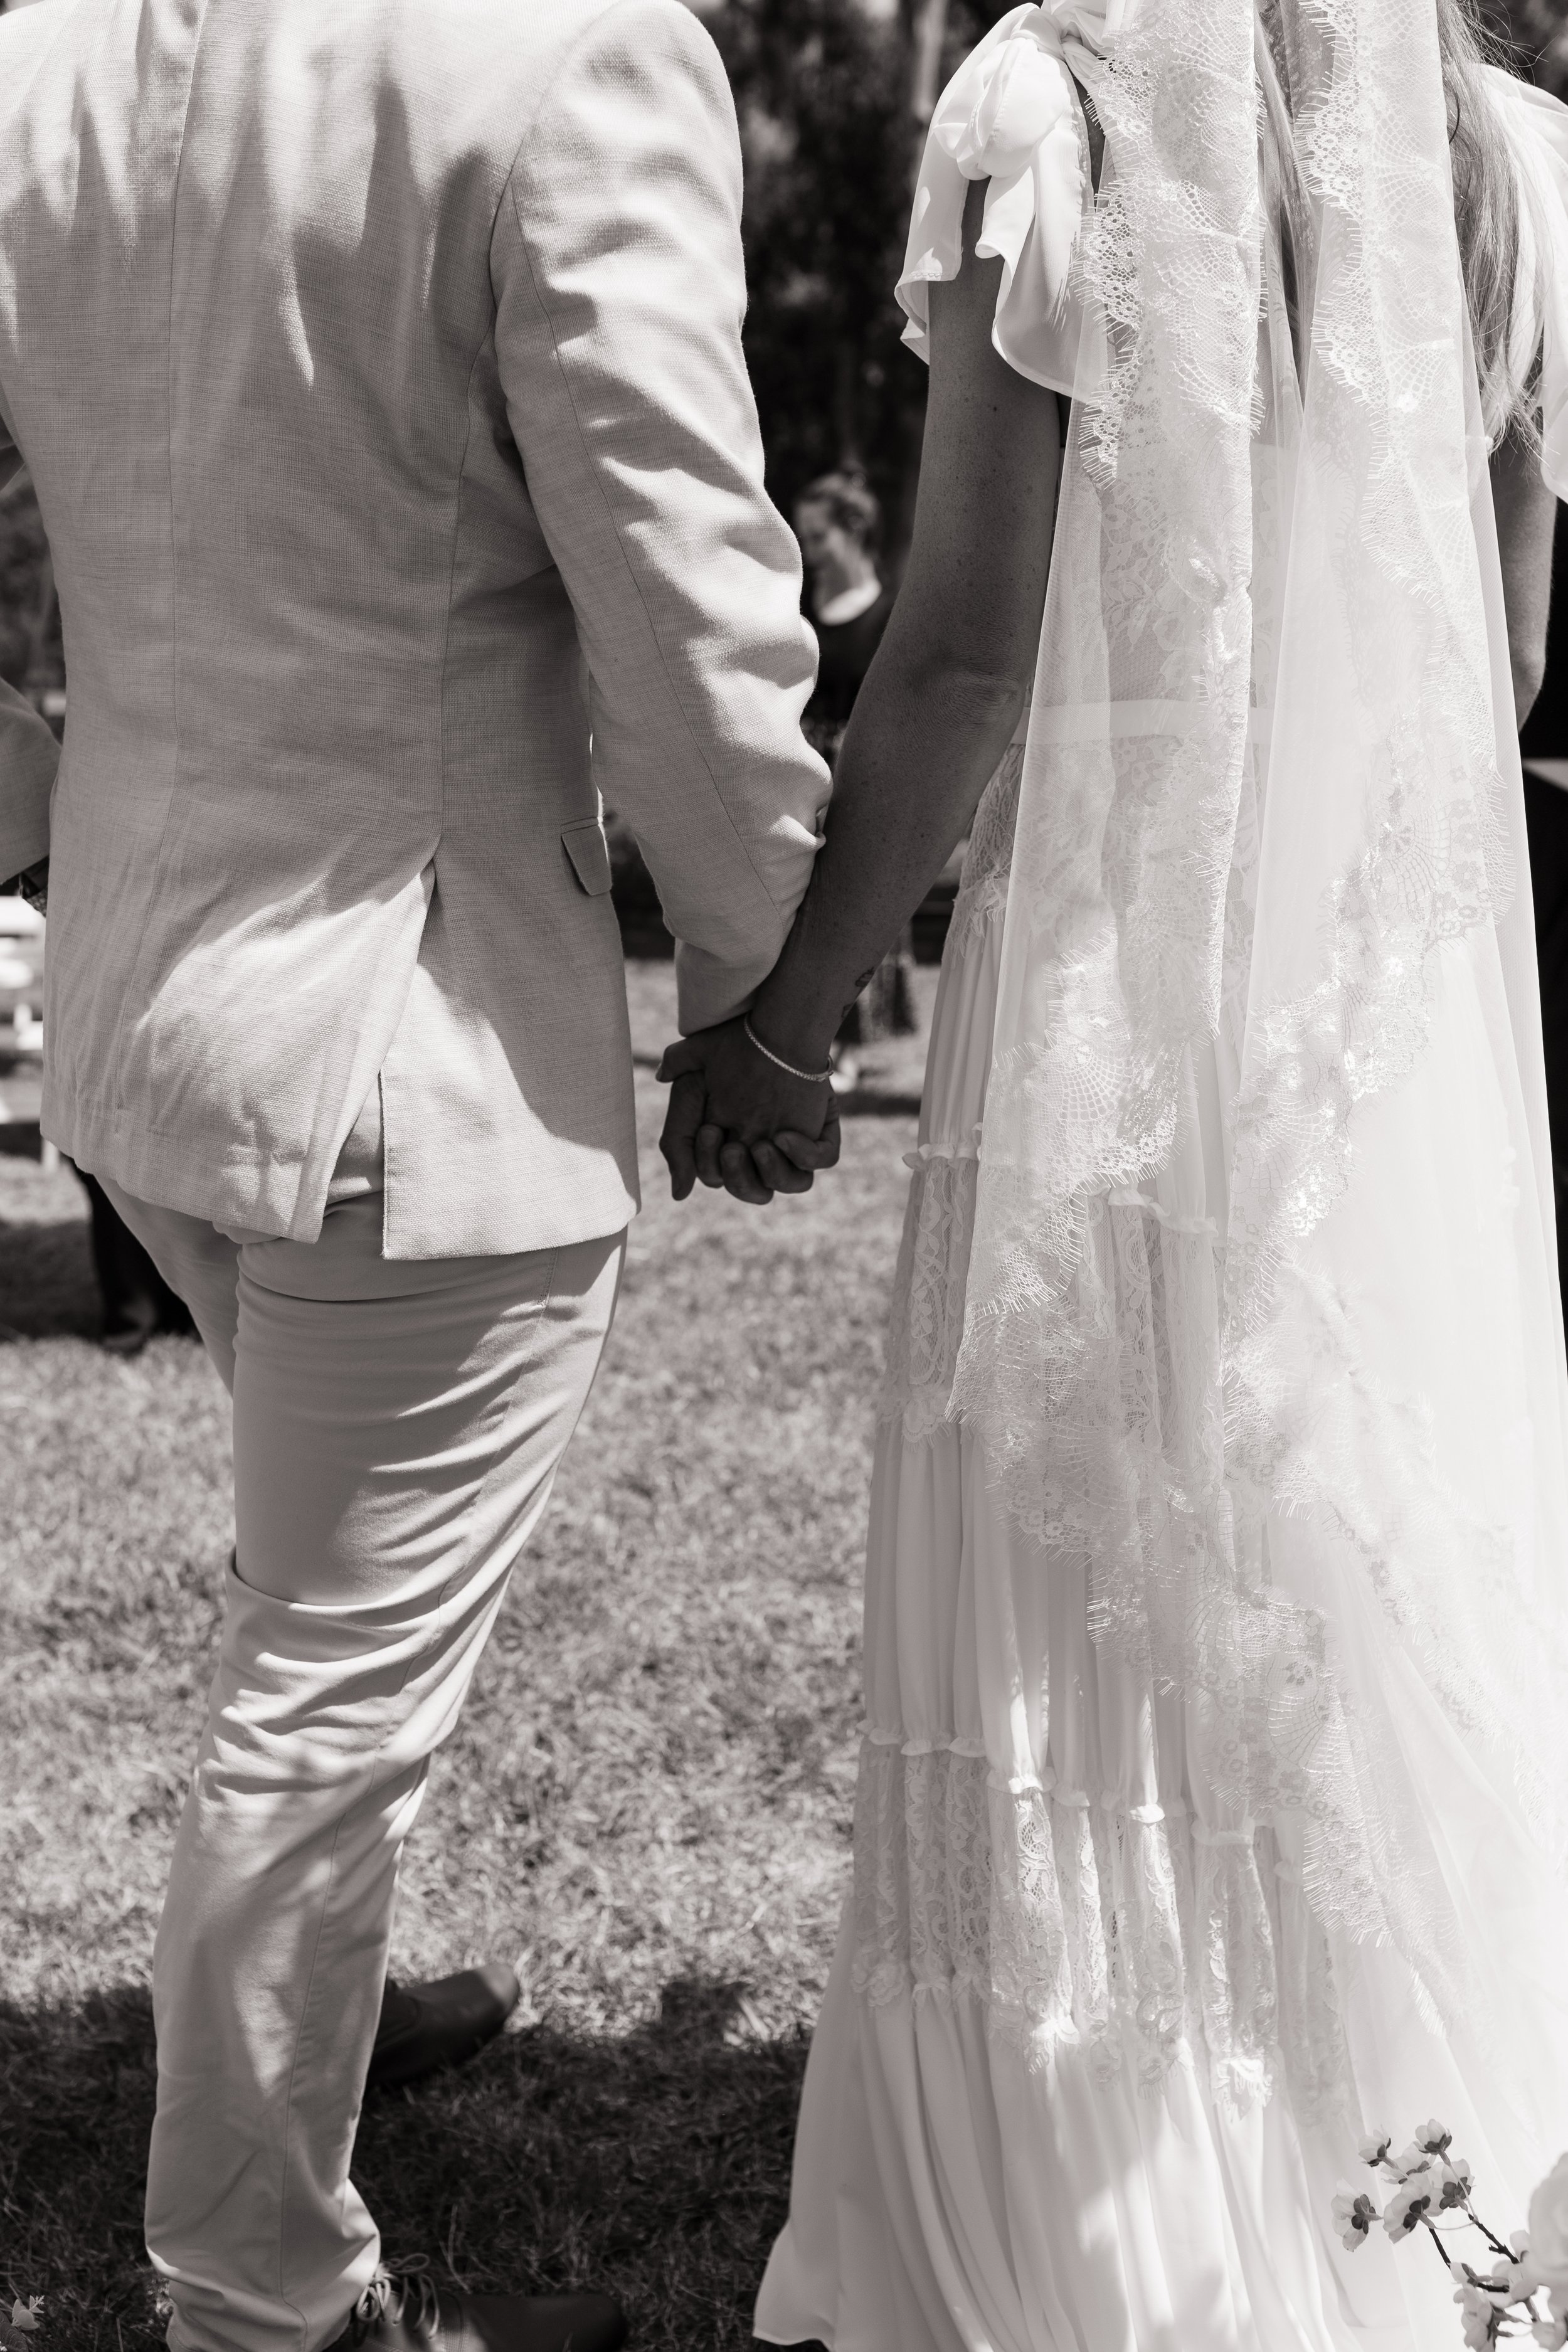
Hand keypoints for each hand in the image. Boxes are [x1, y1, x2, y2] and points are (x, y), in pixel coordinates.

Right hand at [657, 1015, 840, 1204]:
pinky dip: (807, 1155)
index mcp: (734, 1146)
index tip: (710, 1128)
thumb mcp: (691, 1091)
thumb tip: (680, 1195)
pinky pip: (825, 1159)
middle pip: (756, 1190)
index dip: (712, 1163)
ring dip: (773, 1173)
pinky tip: (787, 1136)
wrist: (768, 1019)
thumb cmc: (728, 1053)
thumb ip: (676, 1141)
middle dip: (739, 1176)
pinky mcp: (821, 1127)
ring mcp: (797, 1140)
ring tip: (761, 1145)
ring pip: (794, 1183)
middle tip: (733, 1147)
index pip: (722, 1178)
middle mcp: (766, 1148)